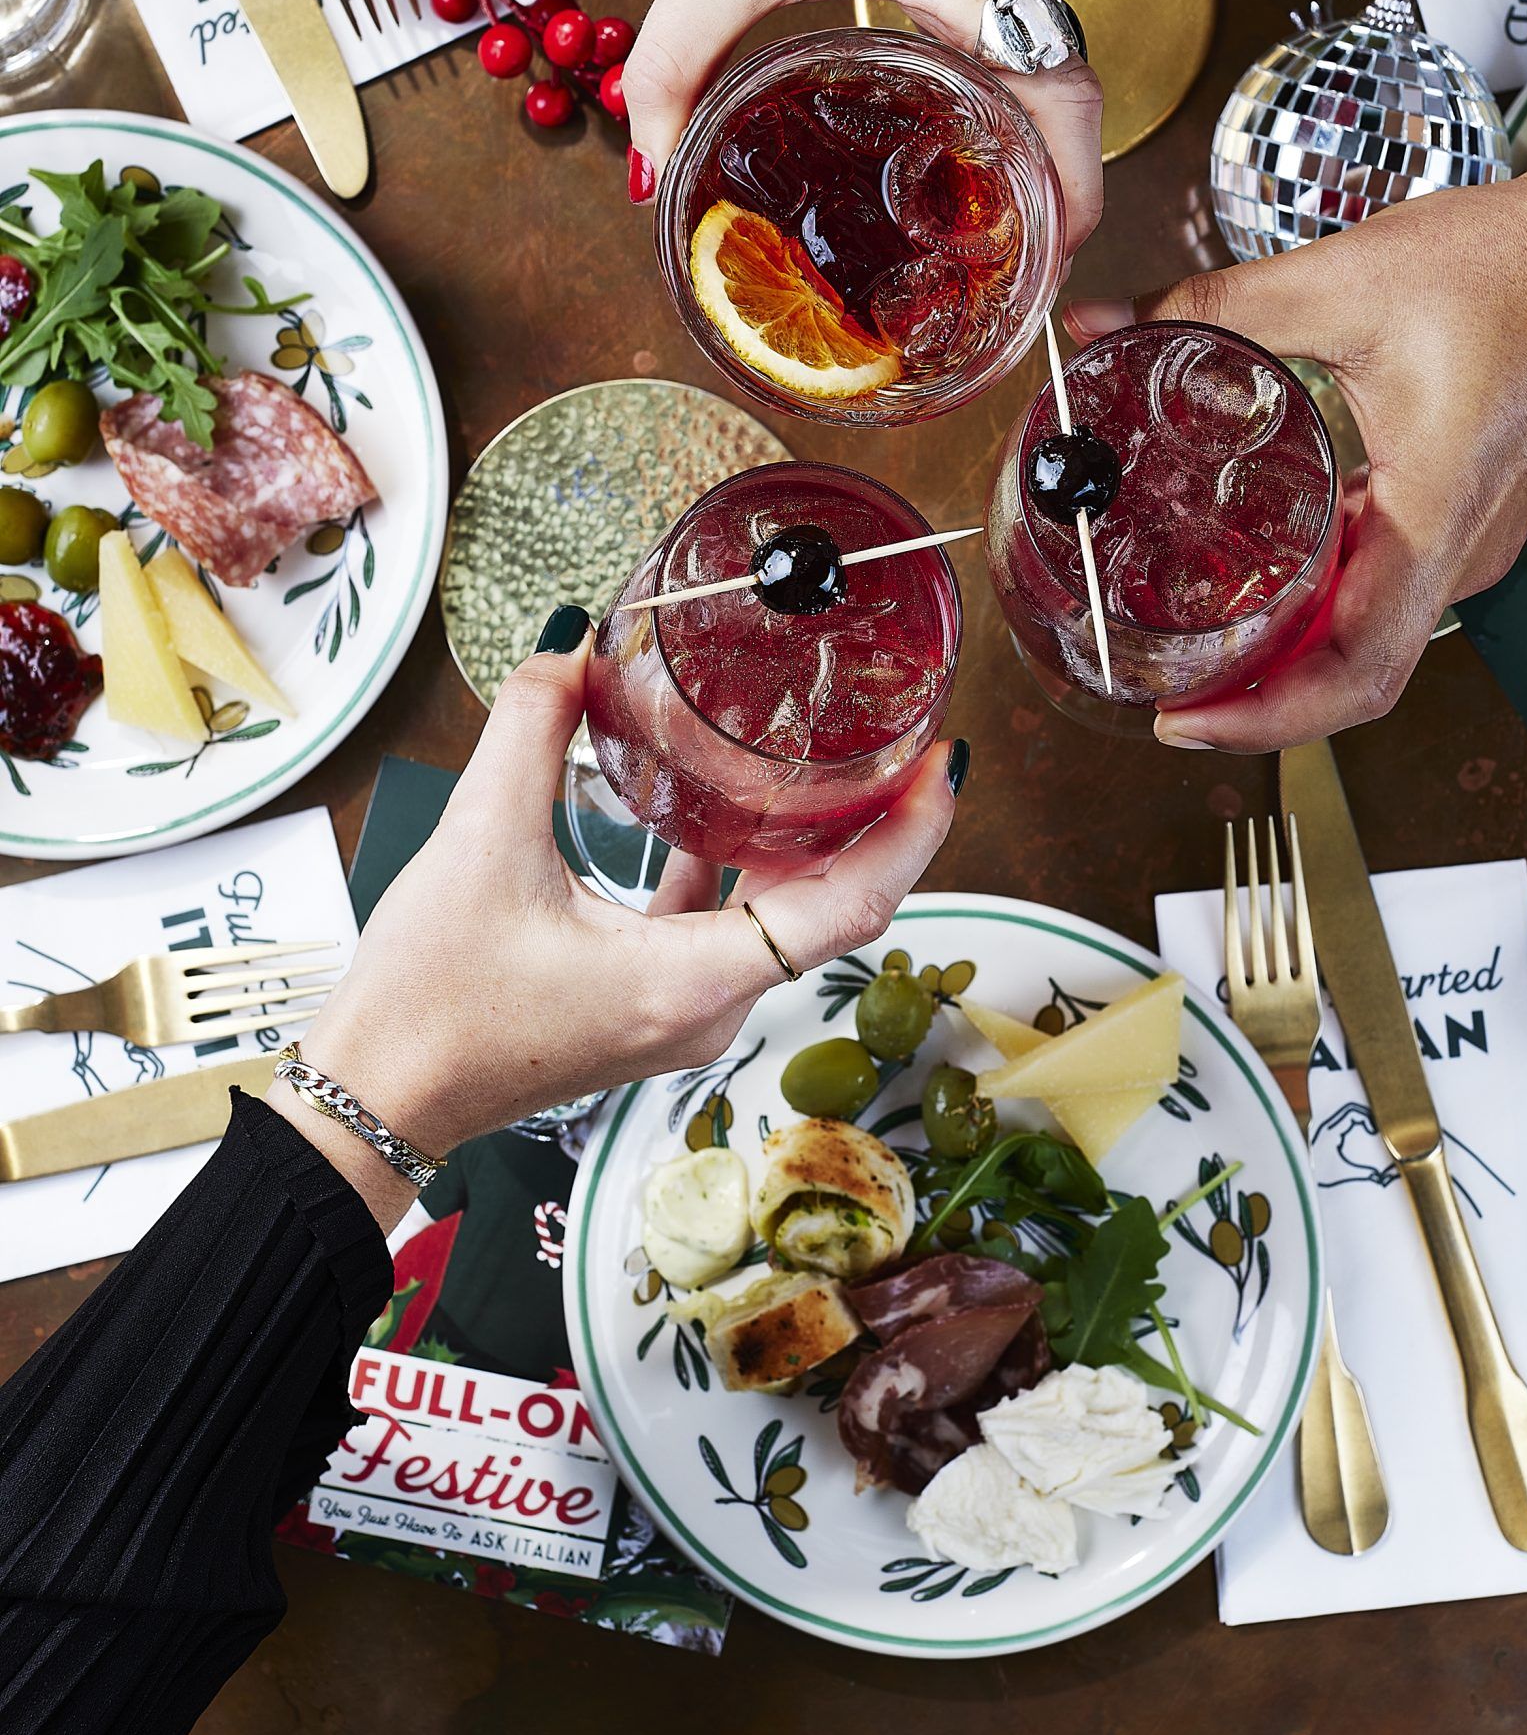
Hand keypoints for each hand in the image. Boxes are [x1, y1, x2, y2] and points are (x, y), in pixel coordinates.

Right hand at [270, 629, 959, 1223]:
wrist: (376, 1091)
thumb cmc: (429, 995)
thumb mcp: (481, 839)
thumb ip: (534, 726)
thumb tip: (575, 642)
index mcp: (690, 981)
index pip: (849, 909)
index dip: (910, 833)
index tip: (942, 763)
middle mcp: (708, 1008)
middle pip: (834, 911)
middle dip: (876, 825)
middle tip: (898, 736)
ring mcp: (685, 1016)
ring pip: (783, 921)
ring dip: (808, 843)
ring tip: (825, 757)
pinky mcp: (654, 1008)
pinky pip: (730, 931)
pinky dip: (740, 869)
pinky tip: (715, 807)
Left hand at [624, 0, 1105, 250]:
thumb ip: (676, 67)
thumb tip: (647, 168)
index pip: (1068, 112)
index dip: (1069, 203)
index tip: (1043, 276)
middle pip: (1063, 109)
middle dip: (1040, 199)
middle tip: (993, 279)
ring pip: (1041, 74)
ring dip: (1021, 152)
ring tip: (969, 232)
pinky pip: (1011, 38)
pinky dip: (995, 102)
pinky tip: (936, 142)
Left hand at [1066, 127, 1526, 753]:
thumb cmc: (1515, 268)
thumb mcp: (1342, 282)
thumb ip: (1210, 307)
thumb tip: (1100, 324)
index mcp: (1436, 519)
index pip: (1356, 674)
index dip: (1265, 719)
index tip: (1183, 720)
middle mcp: (1458, 551)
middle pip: (1351, 673)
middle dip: (1253, 695)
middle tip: (1161, 681)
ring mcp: (1465, 539)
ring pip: (1365, 632)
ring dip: (1283, 649)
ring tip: (1189, 639)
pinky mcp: (1461, 513)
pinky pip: (1381, 583)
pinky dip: (1315, 595)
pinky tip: (1254, 564)